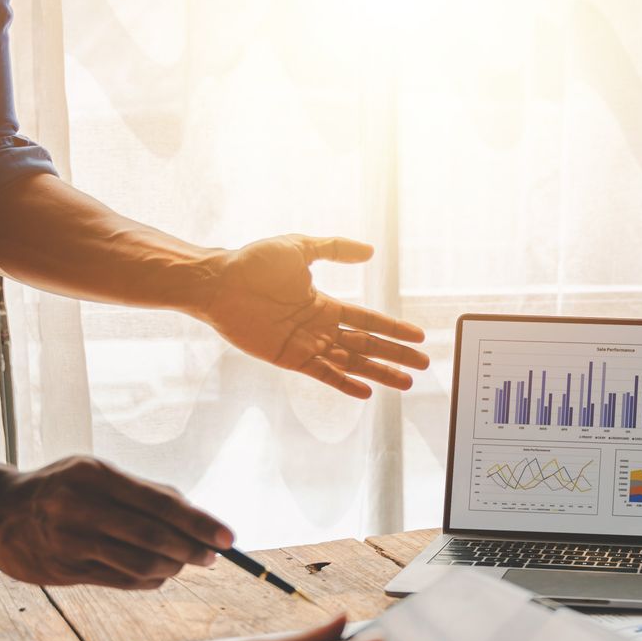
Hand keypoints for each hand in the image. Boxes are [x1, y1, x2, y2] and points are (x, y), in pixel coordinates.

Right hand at [0, 456, 231, 590]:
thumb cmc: (58, 487)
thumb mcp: (95, 472)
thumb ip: (143, 491)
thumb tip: (195, 513)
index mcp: (94, 475)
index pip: (159, 502)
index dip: (199, 523)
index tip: (228, 537)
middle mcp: (80, 506)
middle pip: (153, 537)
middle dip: (192, 549)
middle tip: (213, 556)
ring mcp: (70, 541)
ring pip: (140, 563)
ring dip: (173, 567)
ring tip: (184, 563)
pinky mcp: (65, 570)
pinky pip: (122, 580)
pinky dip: (150, 579)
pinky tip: (159, 573)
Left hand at [191, 234, 430, 398]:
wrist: (218, 282)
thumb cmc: (253, 262)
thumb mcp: (299, 248)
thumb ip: (334, 249)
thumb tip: (370, 251)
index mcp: (324, 304)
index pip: (368, 319)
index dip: (394, 329)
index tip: (418, 337)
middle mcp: (320, 328)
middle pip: (368, 345)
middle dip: (396, 356)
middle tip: (423, 366)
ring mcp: (306, 345)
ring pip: (352, 362)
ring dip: (379, 373)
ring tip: (406, 384)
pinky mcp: (290, 359)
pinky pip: (324, 374)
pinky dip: (345, 383)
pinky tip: (367, 393)